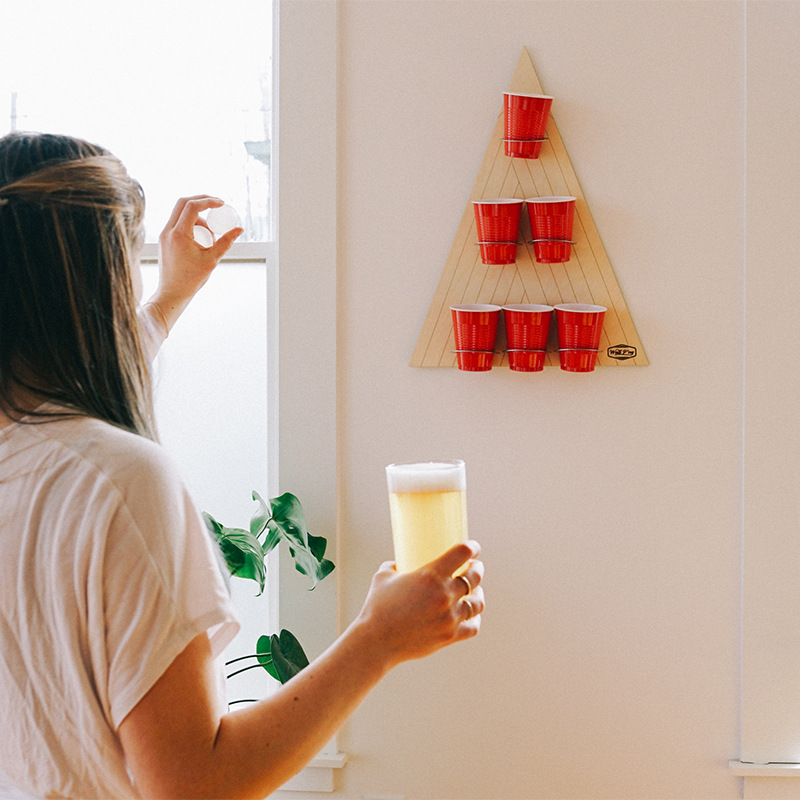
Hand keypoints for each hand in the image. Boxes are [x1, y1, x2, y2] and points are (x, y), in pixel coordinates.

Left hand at [148, 195, 242, 330]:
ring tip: (210, 234)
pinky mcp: (164, 238)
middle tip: (216, 205)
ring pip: (180, 212)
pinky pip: (177, 222)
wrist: (172, 292)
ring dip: (198, 215)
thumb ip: (226, 242)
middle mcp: (168, 231)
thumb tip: (239, 229)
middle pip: (183, 202)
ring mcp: (164, 234)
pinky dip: (190, 223)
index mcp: (179, 234)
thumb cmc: (191, 279)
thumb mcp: (212, 260)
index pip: (193, 206)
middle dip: (202, 201)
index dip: (209, 201)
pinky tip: (201, 237)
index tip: (221, 203)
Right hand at [356, 541, 483, 666]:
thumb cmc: (377, 607)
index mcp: (431, 575)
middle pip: (474, 577)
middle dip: (477, 569)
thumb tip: (399, 564)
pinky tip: (471, 613)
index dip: (472, 547)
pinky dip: (474, 617)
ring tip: (475, 591)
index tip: (474, 547)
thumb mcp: (383, 577)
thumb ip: (394, 566)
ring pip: (478, 602)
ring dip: (478, 593)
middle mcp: (445, 595)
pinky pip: (473, 625)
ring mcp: (450, 617)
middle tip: (474, 567)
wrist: (376, 642)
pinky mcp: (450, 636)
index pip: (462, 553)